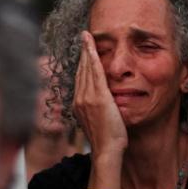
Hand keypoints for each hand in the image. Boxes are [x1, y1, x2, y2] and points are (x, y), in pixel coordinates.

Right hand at [74, 31, 126, 188]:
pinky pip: (94, 72)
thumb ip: (98, 110)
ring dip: (86, 51)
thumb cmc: (107, 140)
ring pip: (86, 69)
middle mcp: (79, 99)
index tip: (84, 51)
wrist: (106, 151)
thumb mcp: (99, 122)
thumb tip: (103, 104)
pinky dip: (92, 57)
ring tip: (87, 37)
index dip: (82, 63)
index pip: (81, 78)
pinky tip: (91, 46)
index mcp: (79, 105)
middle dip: (82, 53)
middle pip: (81, 70)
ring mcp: (87, 98)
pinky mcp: (97, 97)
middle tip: (84, 37)